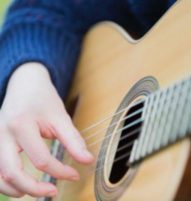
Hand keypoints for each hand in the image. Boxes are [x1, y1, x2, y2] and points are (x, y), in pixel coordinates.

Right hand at [0, 63, 93, 197]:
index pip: (41, 159)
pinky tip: (21, 187)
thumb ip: (73, 140)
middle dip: (34, 188)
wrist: (24, 84)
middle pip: (12, 172)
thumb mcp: (61, 117)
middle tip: (54, 192)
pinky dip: (6, 183)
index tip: (75, 175)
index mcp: (21, 125)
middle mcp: (1, 134)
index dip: (61, 171)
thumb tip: (87, 161)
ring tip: (39, 191)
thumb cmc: (43, 99)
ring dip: (18, 189)